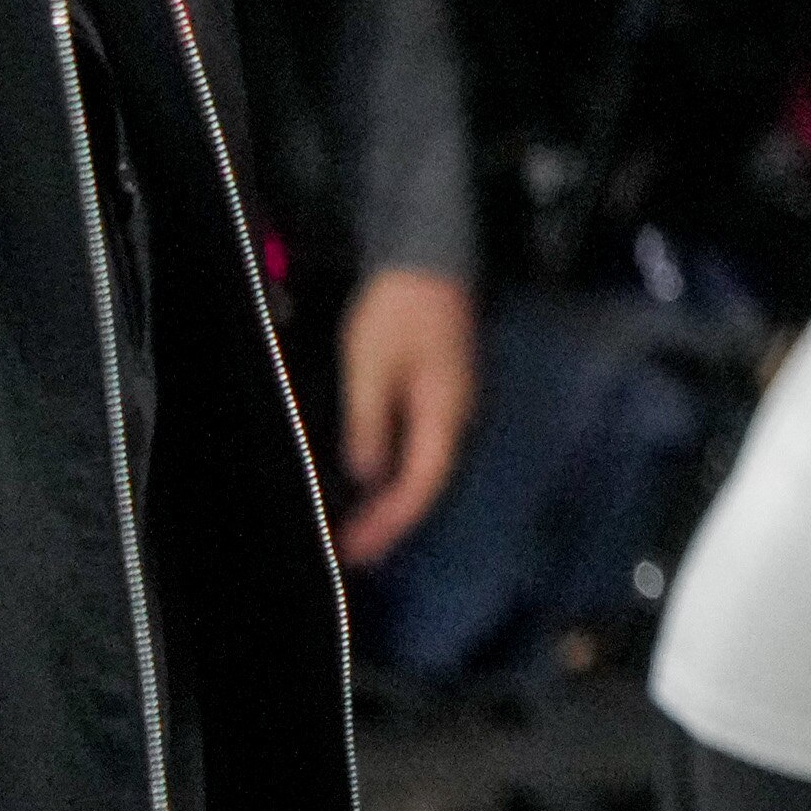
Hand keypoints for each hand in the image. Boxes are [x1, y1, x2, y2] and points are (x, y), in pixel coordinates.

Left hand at [334, 268, 475, 565]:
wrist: (429, 258)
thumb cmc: (398, 311)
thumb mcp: (371, 367)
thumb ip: (370, 423)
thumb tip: (368, 476)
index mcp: (443, 412)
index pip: (422, 482)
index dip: (392, 520)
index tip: (358, 548)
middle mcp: (456, 415)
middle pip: (429, 482)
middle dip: (393, 520)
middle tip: (354, 552)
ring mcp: (450, 404)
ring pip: (425, 466)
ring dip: (394, 500)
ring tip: (359, 528)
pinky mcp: (439, 393)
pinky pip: (421, 447)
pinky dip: (396, 473)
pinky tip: (374, 483)